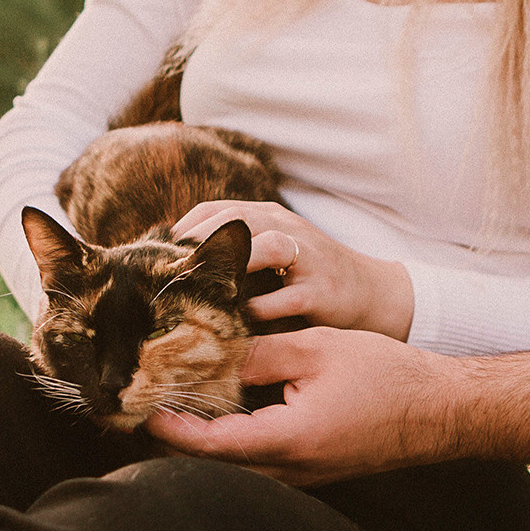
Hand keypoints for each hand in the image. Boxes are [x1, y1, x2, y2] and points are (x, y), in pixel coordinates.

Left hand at [143, 326, 464, 484]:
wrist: (441, 411)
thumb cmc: (387, 375)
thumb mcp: (318, 348)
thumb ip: (260, 354)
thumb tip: (214, 357)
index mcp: (289, 439)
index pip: (210, 445)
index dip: (170, 428)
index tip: (142, 407)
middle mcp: (292, 470)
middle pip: (215, 467)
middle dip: (177, 440)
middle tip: (148, 406)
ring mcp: (303, 478)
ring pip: (236, 471)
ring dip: (204, 444)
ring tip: (177, 408)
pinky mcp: (313, 472)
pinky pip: (259, 467)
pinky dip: (233, 445)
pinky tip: (225, 415)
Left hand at [171, 200, 414, 339]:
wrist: (373, 293)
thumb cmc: (311, 275)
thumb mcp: (274, 250)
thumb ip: (235, 248)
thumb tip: (177, 260)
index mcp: (270, 216)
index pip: (217, 209)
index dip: (184, 228)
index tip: (156, 253)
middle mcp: (287, 229)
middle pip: (237, 220)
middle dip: (199, 242)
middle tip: (166, 269)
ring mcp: (307, 257)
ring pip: (265, 246)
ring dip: (230, 263)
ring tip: (200, 285)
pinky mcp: (320, 290)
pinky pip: (285, 297)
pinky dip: (259, 308)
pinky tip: (237, 321)